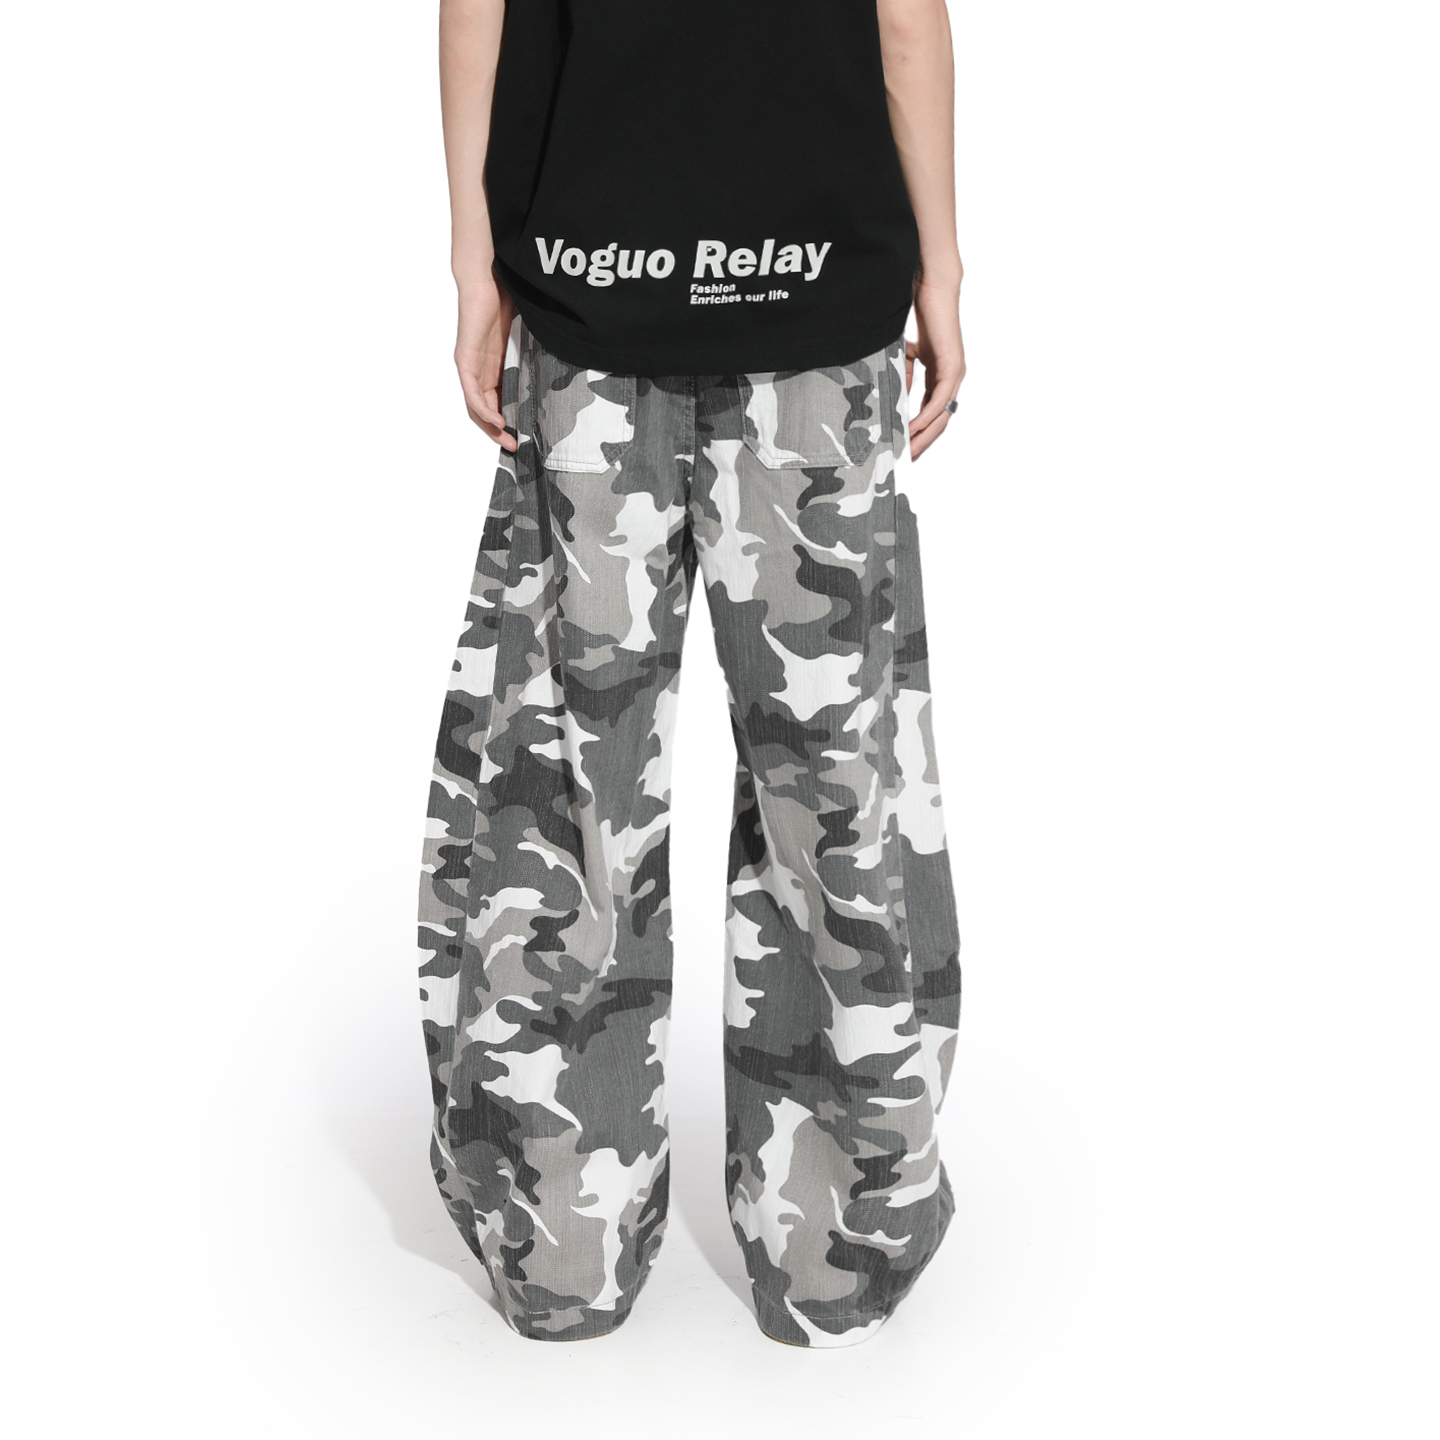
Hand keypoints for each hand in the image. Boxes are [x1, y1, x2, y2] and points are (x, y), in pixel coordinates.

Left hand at [455, 274, 517, 451]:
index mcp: (493, 366)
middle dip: (499, 432)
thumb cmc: (508, 300)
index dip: (509, 421)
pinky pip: (473, 393)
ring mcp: (470, 366)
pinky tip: (497, 422)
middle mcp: (479, 370)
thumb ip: (534, 355)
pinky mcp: (465, 360)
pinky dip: (484, 410)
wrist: (488, 277)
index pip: (497, 402)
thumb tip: (561, 370)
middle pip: (485, 411)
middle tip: (516, 447)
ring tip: (507, 440)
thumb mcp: (526, 337)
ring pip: (476, 407)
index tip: (524, 436)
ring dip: (491, 428)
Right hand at [905, 276, 965, 459]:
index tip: (904, 448)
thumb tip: (895, 396)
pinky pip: (938, 400)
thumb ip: (902, 374)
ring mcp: (955, 374)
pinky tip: (912, 429)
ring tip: (908, 452)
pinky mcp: (952, 367)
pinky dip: (925, 417)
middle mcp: (952, 379)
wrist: (932, 291)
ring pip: (942, 416)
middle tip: (905, 461)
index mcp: (941, 377)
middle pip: (939, 422)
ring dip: (924, 436)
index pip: (932, 413)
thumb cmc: (921, 316)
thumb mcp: (906, 354)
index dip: (919, 433)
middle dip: (922, 443)